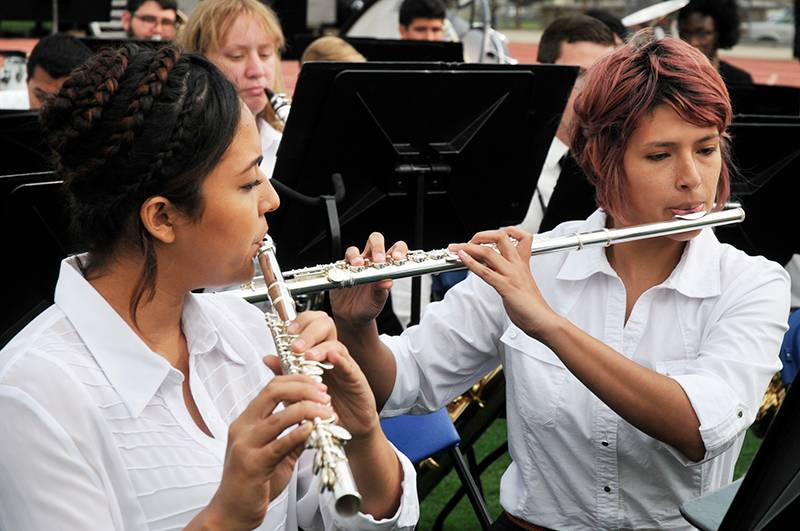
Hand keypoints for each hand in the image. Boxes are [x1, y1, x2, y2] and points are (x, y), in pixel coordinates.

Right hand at [206, 375, 333, 530]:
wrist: (231, 512)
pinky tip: (312, 429)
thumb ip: (292, 437)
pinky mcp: (252, 465)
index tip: (318, 385)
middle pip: (273, 392)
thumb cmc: (252, 482)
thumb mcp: (274, 454)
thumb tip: (315, 423)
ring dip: (308, 410)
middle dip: (304, 388)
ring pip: (279, 417)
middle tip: (325, 395)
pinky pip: (279, 444)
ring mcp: (245, 445)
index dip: (297, 380)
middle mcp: (243, 428)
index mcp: (246, 421)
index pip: (272, 386)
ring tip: (327, 413)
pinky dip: (298, 433)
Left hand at [264, 311, 379, 440]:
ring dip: (320, 348)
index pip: (311, 325)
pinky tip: (332, 358)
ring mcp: (345, 365)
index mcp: (316, 352)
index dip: (301, 322)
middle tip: (296, 346)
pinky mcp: (356, 378)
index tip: (287, 330)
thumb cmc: (323, 406)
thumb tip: (267, 357)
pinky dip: (340, 360)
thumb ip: (285, 373)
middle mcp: (331, 354)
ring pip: (336, 345)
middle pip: (325, 326)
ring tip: (308, 356)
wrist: (345, 428)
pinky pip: (349, 365)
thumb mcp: (298, 390)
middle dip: (309, 331)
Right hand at [328, 232, 407, 326]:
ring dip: (356, 256)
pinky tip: (344, 276)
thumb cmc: (369, 305)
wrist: (352, 317)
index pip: (395, 250)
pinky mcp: (341, 271)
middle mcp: (370, 262)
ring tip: (358, 266)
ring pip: (353, 251)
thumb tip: (387, 281)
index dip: (398, 249)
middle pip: (375, 241)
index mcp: (384, 266)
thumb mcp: (378, 300)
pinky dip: (342, 267)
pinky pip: (339, 264)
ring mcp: (354, 265)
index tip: (397, 257)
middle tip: (378, 260)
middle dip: (377, 247)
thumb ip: (381, 290)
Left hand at [449, 226, 559, 337]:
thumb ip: (507, 273)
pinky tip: (462, 258)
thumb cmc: (531, 306)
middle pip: (501, 237)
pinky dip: (470, 262)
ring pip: (488, 252)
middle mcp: (517, 265)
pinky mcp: (506, 286)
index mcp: (523, 263)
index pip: (521, 237)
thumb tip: (491, 267)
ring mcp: (511, 275)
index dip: (506, 231)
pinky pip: (485, 271)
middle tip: (469, 240)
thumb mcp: (520, 283)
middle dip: (481, 235)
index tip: (491, 236)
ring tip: (456, 248)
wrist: (542, 320)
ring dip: (468, 247)